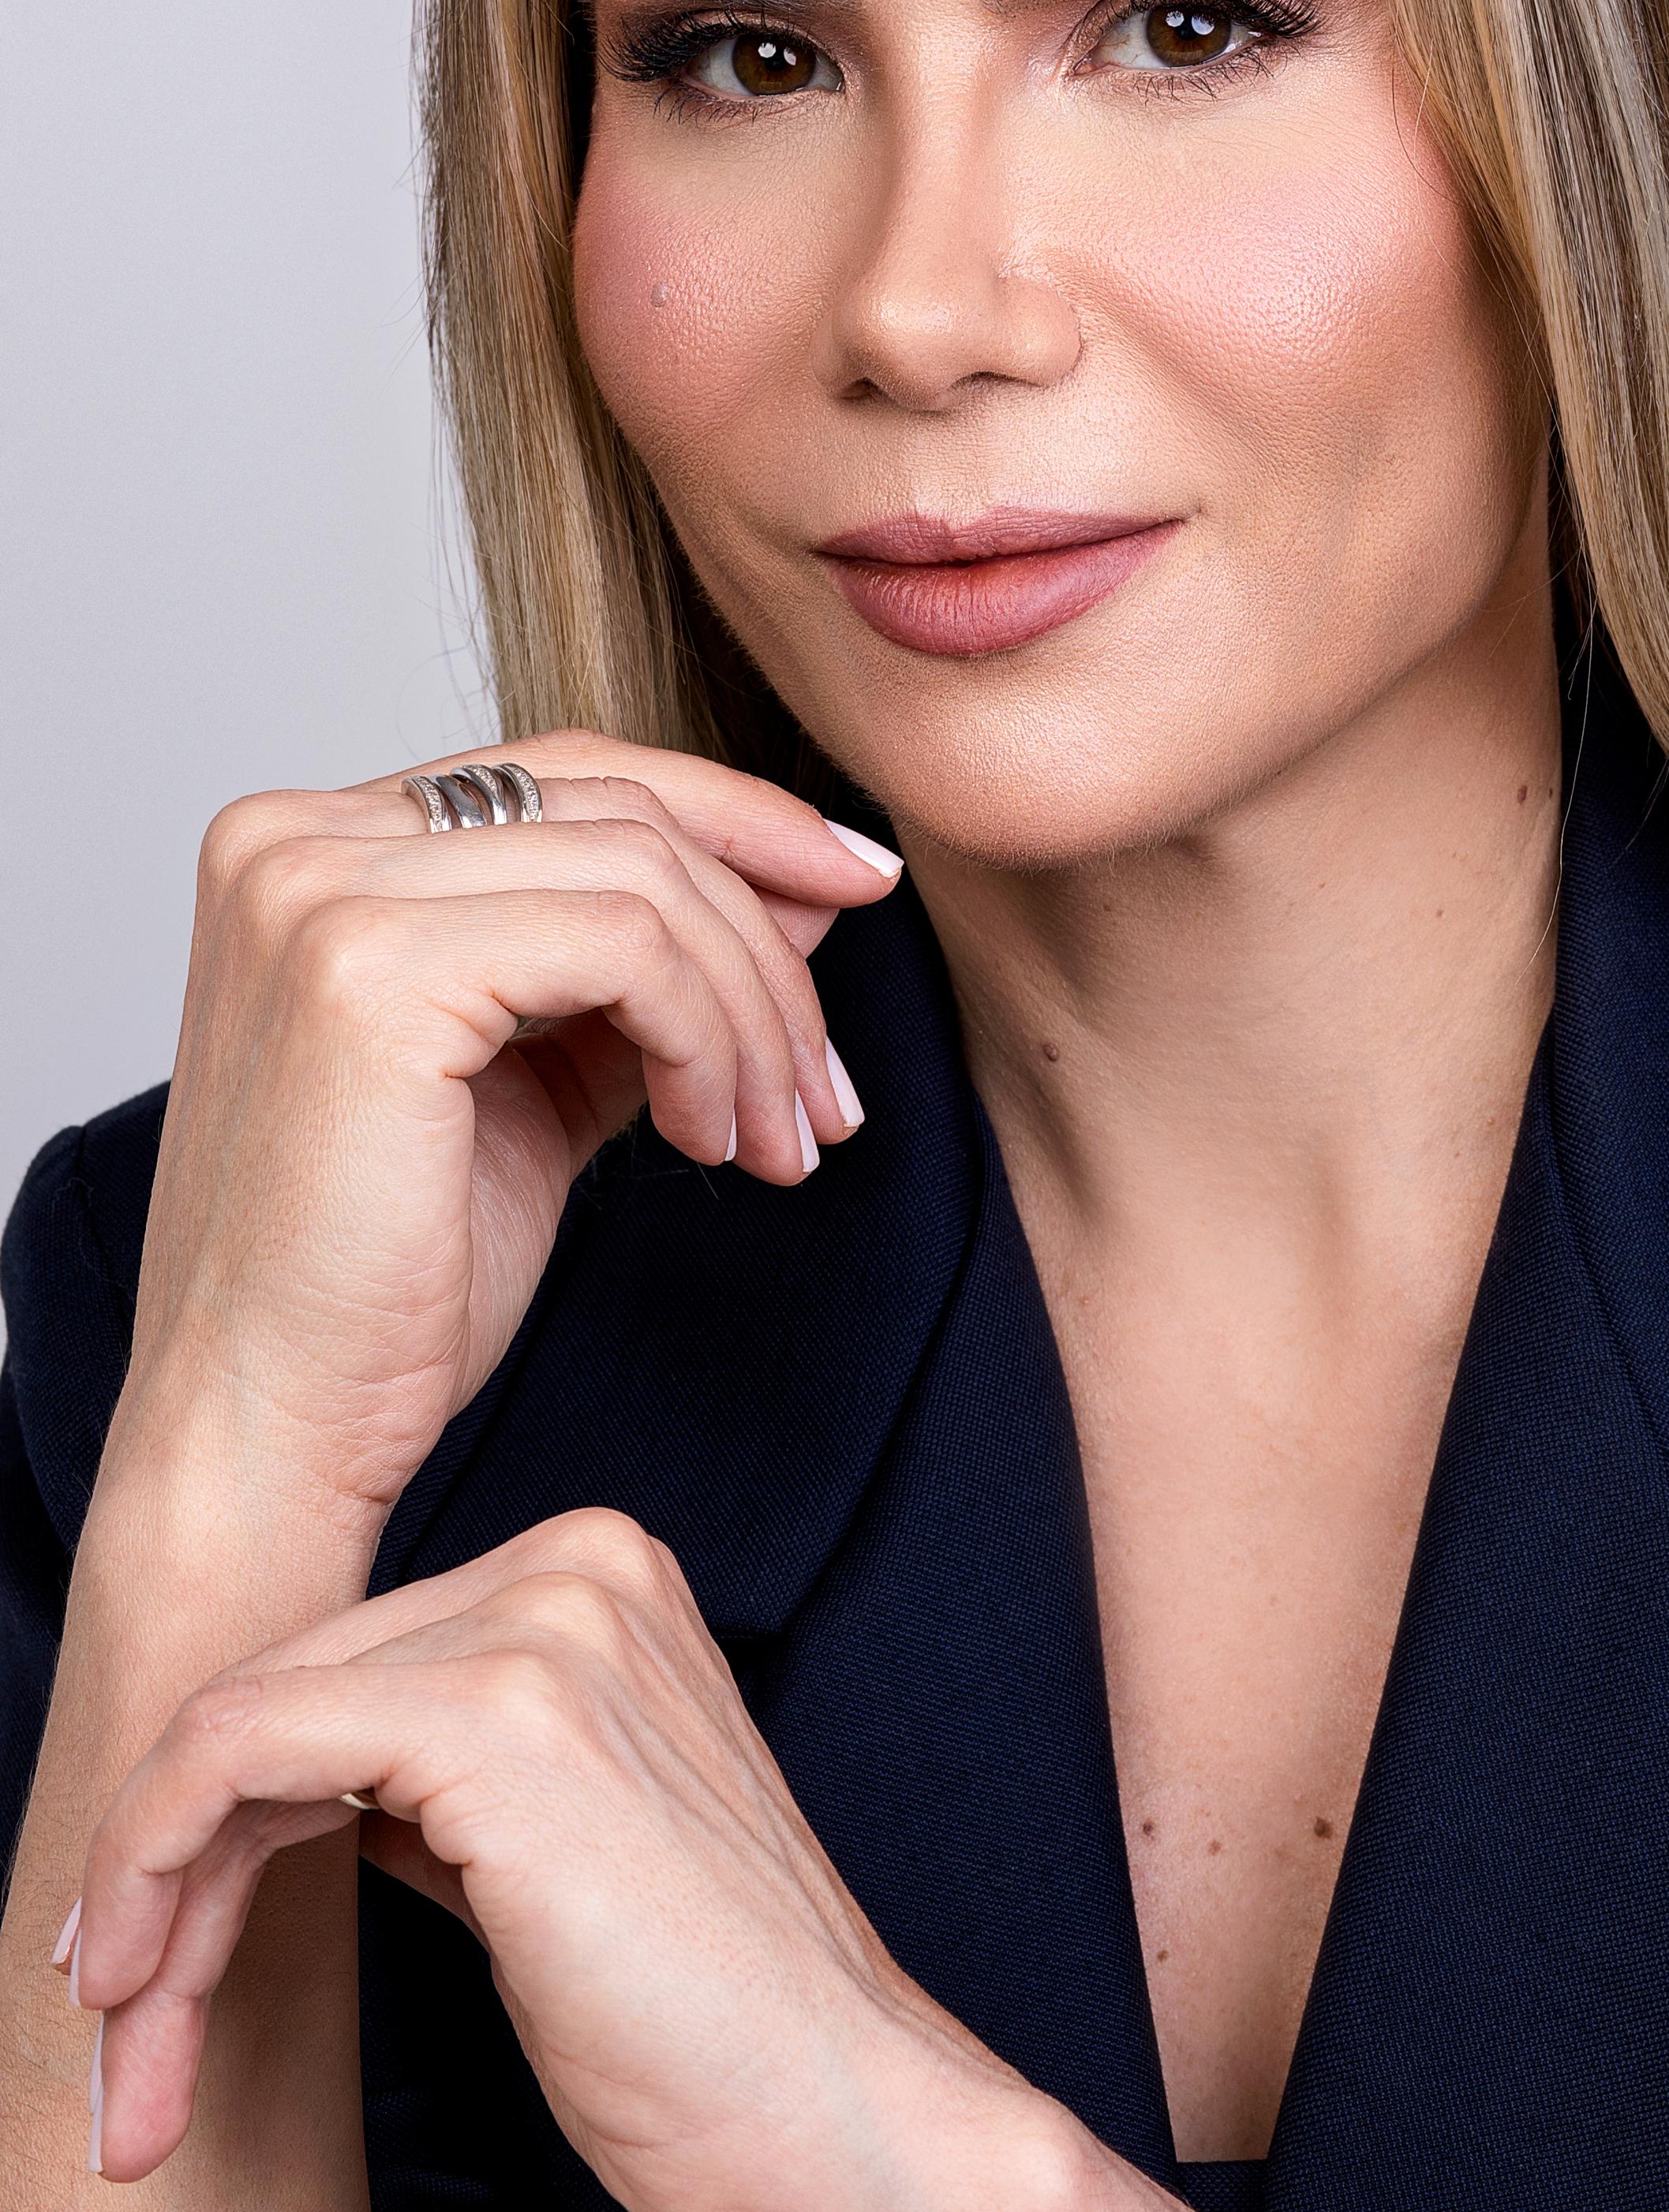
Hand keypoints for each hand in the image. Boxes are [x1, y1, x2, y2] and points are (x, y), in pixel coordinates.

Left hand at [63, 1510, 1053, 2211]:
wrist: (837, 2113)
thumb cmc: (706, 2021)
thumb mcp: (546, 1850)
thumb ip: (432, 1782)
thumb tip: (283, 1795)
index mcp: (603, 1577)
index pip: (342, 1666)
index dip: (222, 1814)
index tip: (148, 1952)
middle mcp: (578, 1563)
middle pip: (284, 1688)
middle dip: (169, 1863)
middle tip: (124, 2030)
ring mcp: (544, 1621)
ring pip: (241, 1724)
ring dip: (151, 1893)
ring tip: (136, 2051)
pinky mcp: (497, 1709)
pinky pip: (241, 1749)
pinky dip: (153, 1865)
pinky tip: (146, 1986)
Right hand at [114, 732, 900, 1521]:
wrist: (270, 1435)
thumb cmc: (385, 1284)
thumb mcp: (545, 1083)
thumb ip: (649, 971)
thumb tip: (807, 887)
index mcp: (312, 844)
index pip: (572, 776)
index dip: (735, 821)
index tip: (855, 887)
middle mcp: (297, 837)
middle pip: (621, 809)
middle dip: (767, 940)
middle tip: (830, 1088)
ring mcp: (320, 889)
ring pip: (644, 874)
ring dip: (754, 1013)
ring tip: (781, 1136)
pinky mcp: (369, 965)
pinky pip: (629, 944)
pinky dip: (711, 1037)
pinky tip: (710, 1137)